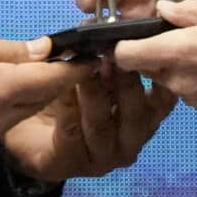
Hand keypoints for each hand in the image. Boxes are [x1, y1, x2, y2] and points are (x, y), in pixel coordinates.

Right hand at [0, 30, 78, 162]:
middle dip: (52, 83)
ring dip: (24, 98)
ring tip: (16, 77)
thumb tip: (42, 49)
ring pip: (18, 117)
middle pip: (39, 102)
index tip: (94, 59)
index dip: (76, 71)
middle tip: (60, 63)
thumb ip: (4, 49)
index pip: (51, 82)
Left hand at [2, 62, 176, 180]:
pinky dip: (65, 104)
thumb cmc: (75, 100)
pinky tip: (56, 86)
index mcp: (144, 118)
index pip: (164, 100)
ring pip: (101, 122)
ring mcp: (104, 156)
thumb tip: (116, 32)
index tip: (147, 47)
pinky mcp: (74, 163)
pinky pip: (70, 131)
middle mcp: (131, 140)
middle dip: (125, 81)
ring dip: (92, 91)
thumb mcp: (99, 77)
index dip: (158, 75)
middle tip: (114, 53)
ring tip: (84, 66)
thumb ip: (112, 64)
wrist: (32, 136)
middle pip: (136, 113)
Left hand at [111, 0, 196, 113]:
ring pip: (167, 77)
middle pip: (146, 66)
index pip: (124, 56)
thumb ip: (190, 9)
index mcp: (179, 51)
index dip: (120, 43)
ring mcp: (194, 97)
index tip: (128, 31)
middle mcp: (179, 80)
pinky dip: (193, 75)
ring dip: (175, 62)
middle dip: (152, 50)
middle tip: (174, 31)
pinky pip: (187, 87)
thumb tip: (162, 9)